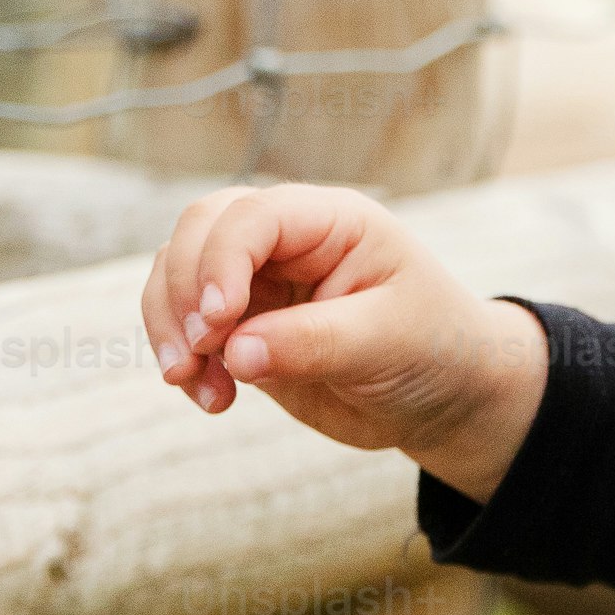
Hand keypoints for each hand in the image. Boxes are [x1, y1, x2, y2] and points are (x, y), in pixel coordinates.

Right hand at [141, 185, 550, 493]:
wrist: (443, 398)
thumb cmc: (435, 349)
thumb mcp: (388, 341)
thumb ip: (313, 342)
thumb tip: (234, 351)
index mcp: (330, 222)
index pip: (252, 216)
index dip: (221, 259)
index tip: (218, 320)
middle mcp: (286, 242)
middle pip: (198, 232)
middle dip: (183, 289)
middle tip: (197, 352)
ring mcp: (258, 283)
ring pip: (177, 276)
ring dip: (171, 328)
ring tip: (198, 386)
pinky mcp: (242, 328)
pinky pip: (185, 328)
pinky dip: (182, 361)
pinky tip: (212, 398)